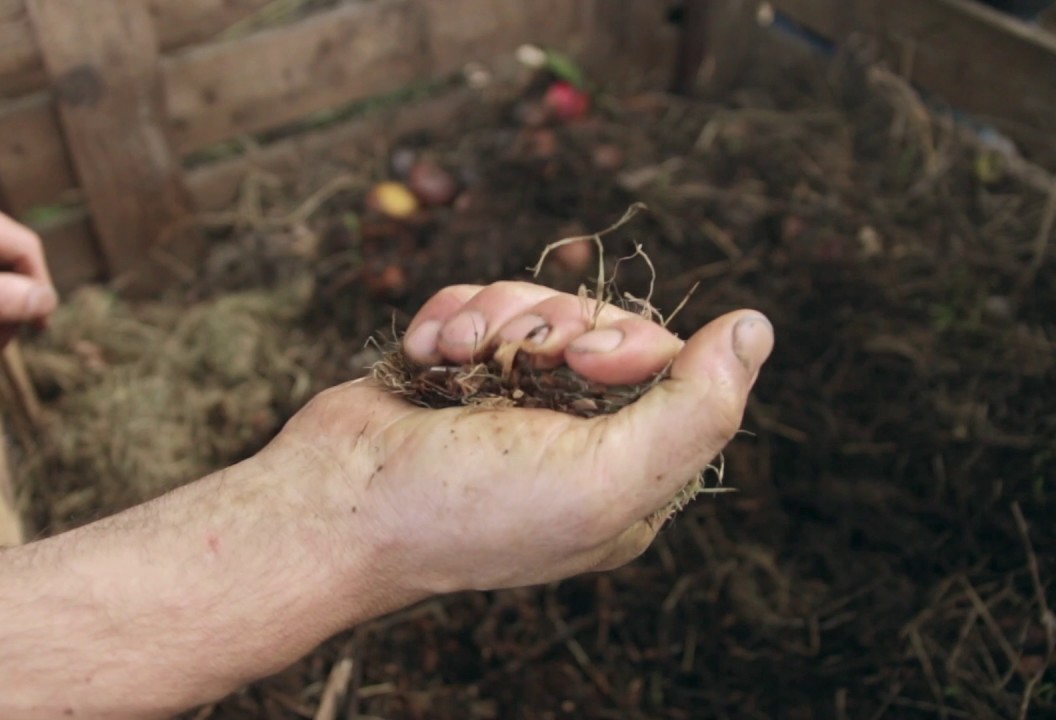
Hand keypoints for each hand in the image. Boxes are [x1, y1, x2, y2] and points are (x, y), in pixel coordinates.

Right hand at [270, 281, 772, 595]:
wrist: (335, 504)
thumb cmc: (464, 511)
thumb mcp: (604, 479)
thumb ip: (697, 409)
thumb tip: (757, 327)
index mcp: (623, 473)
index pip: (667, 368)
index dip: (628, 343)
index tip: (585, 362)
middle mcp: (572, 433)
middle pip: (598, 322)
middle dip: (549, 324)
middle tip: (509, 357)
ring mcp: (510, 399)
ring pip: (534, 302)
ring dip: (490, 316)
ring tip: (455, 355)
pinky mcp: (457, 369)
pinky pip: (477, 302)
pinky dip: (450, 318)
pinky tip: (427, 357)